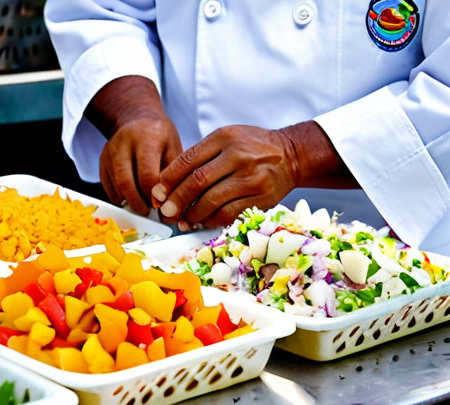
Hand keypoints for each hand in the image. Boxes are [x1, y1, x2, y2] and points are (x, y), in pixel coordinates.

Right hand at [86, 76, 182, 215]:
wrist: (136, 118)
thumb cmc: (160, 135)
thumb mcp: (174, 147)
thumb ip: (172, 174)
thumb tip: (171, 204)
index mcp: (146, 138)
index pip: (147, 176)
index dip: (153, 196)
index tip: (161, 206)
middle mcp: (123, 143)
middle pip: (126, 183)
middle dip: (138, 204)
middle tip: (148, 212)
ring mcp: (109, 152)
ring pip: (116, 187)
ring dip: (129, 201)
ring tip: (142, 205)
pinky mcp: (102, 160)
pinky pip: (108, 187)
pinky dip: (120, 197)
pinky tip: (131, 198)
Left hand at [151, 122, 356, 228]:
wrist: (291, 155)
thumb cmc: (251, 147)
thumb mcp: (225, 139)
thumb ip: (199, 157)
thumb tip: (166, 186)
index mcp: (224, 137)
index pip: (187, 160)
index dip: (168, 180)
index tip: (158, 194)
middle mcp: (238, 156)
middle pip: (197, 182)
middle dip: (176, 201)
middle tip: (165, 213)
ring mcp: (252, 178)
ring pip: (212, 201)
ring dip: (192, 214)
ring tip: (182, 219)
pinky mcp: (261, 198)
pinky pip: (229, 214)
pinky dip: (211, 220)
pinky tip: (203, 221)